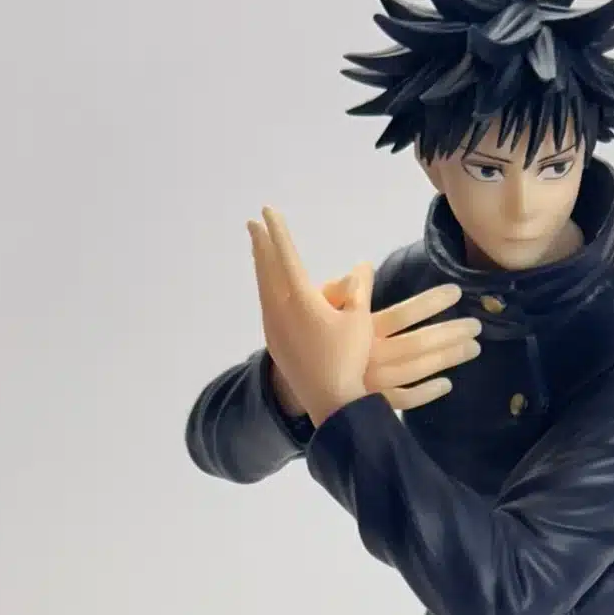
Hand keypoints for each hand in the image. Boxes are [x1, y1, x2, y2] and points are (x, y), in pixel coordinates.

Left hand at [248, 208, 373, 428]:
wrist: (332, 404)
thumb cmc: (349, 360)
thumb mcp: (360, 321)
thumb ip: (359, 289)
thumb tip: (362, 265)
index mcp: (301, 301)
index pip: (287, 256)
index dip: (278, 231)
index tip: (267, 210)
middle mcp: (281, 312)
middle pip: (266, 270)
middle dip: (260, 245)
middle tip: (251, 224)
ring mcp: (274, 330)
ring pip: (263, 290)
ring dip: (260, 268)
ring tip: (257, 253)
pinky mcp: (276, 346)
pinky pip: (266, 308)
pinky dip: (265, 291)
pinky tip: (268, 292)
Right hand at [324, 275, 481, 412]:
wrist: (293, 378)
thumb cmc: (309, 335)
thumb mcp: (319, 308)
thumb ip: (341, 290)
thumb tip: (360, 270)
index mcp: (361, 330)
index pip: (404, 314)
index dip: (431, 303)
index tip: (456, 292)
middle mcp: (372, 357)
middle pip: (419, 345)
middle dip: (450, 334)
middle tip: (477, 325)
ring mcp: (374, 383)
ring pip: (418, 370)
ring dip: (448, 359)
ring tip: (473, 348)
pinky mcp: (373, 402)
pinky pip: (405, 400)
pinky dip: (427, 393)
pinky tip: (447, 385)